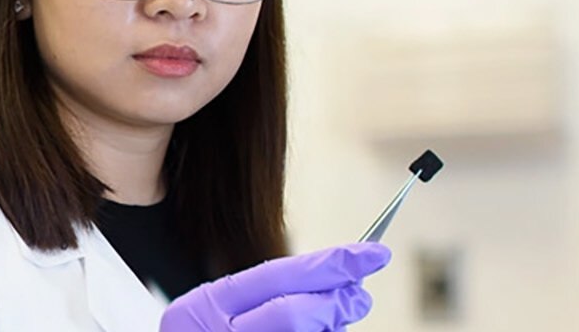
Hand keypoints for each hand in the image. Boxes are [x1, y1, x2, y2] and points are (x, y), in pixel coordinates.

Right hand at [159, 243, 390, 331]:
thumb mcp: (219, 314)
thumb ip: (266, 296)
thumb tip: (342, 281)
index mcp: (206, 306)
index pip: (279, 276)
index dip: (331, 263)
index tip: (372, 254)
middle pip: (292, 313)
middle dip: (336, 302)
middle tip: (362, 297)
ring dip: (332, 329)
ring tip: (340, 319)